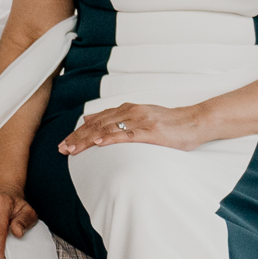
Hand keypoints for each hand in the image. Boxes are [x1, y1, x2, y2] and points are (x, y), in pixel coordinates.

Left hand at [59, 102, 202, 155]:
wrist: (195, 122)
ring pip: (108, 129)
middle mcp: (130, 112)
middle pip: (97, 125)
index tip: (64, 143)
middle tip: (62, 149)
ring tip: (73, 149)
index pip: (96, 121)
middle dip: (77, 138)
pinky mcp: (151, 131)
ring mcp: (140, 121)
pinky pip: (127, 134)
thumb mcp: (138, 117)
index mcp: (126, 110)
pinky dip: (111, 138)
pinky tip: (98, 142)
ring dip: (88, 139)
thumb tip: (88, 120)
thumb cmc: (168, 124)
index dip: (78, 133)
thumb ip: (115, 118)